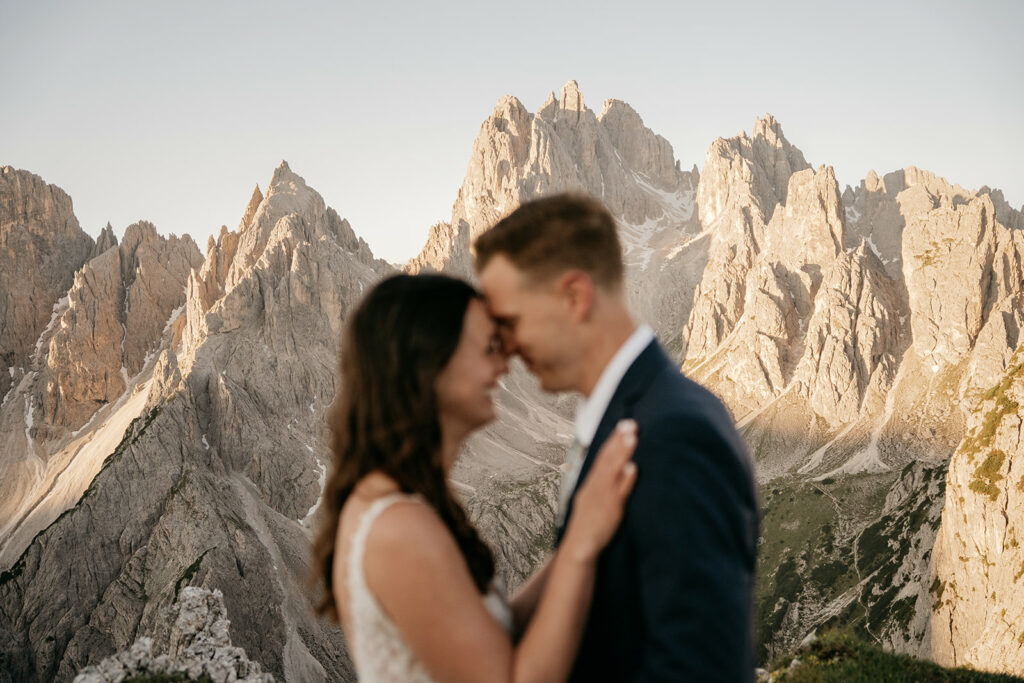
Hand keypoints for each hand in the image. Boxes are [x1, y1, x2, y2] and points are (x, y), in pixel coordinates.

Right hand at [563, 420, 637, 561]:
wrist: (579, 546)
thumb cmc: (589, 524)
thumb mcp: (594, 499)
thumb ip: (608, 484)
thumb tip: (626, 467)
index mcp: (591, 483)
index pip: (603, 457)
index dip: (613, 440)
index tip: (623, 425)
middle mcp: (595, 486)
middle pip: (607, 459)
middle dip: (618, 440)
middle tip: (629, 423)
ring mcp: (602, 496)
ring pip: (612, 470)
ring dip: (622, 453)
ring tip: (631, 437)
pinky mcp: (610, 509)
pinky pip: (618, 493)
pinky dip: (625, 480)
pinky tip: (632, 467)